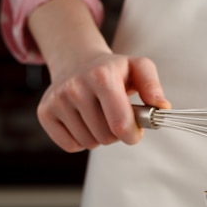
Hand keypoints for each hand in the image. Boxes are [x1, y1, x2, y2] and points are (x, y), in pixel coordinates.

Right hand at [37, 52, 169, 151]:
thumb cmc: (114, 70)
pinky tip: (85, 122)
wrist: (78, 61)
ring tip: (101, 117)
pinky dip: (82, 141)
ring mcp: (57, 100)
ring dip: (100, 137)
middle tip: (117, 118)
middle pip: (105, 136)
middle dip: (117, 134)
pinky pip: (70, 145)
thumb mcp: (139, 68)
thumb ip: (153, 86)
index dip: (133, 135)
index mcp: (102, 77)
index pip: (120, 123)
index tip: (135, 131)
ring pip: (89, 143)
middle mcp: (76, 87)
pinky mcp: (45, 113)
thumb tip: (162, 107)